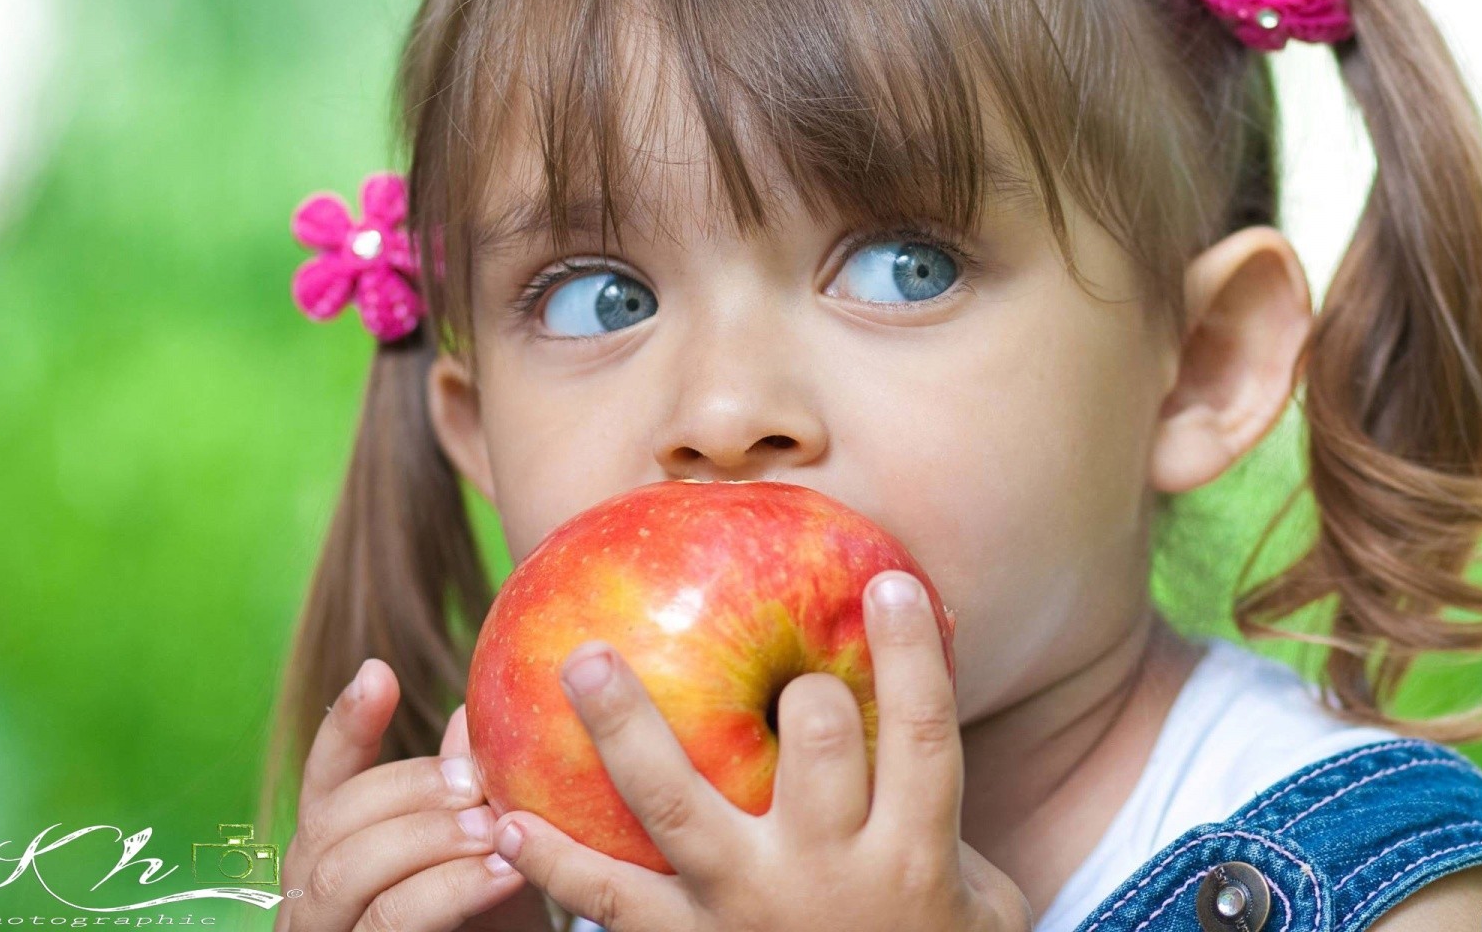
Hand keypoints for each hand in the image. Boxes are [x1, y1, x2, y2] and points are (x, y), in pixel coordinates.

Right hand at [275, 660, 532, 931]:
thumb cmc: (493, 924)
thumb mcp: (489, 850)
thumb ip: (470, 793)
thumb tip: (467, 716)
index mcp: (337, 851)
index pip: (325, 782)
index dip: (343, 727)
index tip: (378, 673)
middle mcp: (313, 897)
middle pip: (330, 824)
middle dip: (407, 793)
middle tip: (481, 783)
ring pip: (343, 876)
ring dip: (426, 842)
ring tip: (497, 830)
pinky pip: (391, 923)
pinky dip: (447, 891)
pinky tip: (502, 873)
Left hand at [487, 570, 1032, 931]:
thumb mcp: (976, 890)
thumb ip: (936, 796)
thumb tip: (933, 652)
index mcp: (913, 855)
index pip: (922, 735)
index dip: (911, 656)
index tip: (889, 583)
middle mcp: (829, 876)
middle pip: (816, 745)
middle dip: (797, 684)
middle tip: (764, 640)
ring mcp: (747, 912)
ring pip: (678, 804)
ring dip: (627, 727)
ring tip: (583, 660)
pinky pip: (609, 899)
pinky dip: (554, 862)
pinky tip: (505, 816)